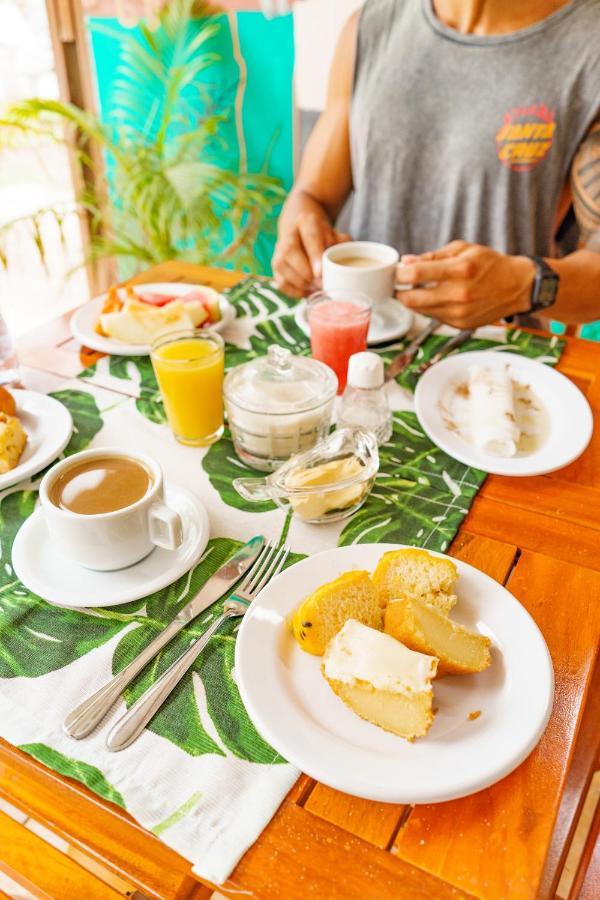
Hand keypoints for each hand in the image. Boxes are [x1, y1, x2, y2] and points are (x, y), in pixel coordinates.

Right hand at [272, 211, 350, 297]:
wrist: (297, 221)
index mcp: (306, 221)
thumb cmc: (319, 230)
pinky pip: (281, 283)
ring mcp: (278, 250)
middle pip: (290, 253)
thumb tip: (343, 267)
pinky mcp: (275, 266)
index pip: (310, 237)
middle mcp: (288, 234)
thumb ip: (340, 246)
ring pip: (283, 269)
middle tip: (323, 285)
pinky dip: (295, 292)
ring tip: (317, 289)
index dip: (314, 256)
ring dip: (301, 284)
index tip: (320, 273)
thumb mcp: (333, 232)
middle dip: (307, 275)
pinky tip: (308, 292)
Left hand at [395, 241, 535, 328]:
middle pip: (412, 299)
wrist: (517, 287)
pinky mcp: (461, 325)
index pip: (416, 274)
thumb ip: (432, 256)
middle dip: (400, 291)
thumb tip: (406, 261)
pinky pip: (434, 318)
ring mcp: (459, 313)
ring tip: (419, 289)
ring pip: (420, 311)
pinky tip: (437, 298)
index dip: (399, 273)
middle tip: (400, 284)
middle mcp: (459, 294)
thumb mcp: (463, 249)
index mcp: (460, 270)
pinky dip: (430, 308)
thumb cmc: (490, 264)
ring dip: (414, 301)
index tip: (396, 272)